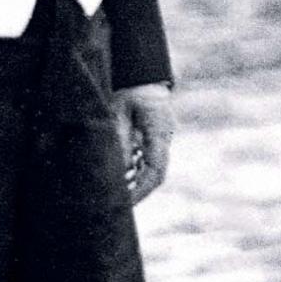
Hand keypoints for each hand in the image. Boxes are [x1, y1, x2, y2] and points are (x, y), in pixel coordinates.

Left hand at [113, 83, 175, 205]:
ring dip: (136, 183)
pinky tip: (120, 178)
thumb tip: (119, 172)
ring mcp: (163, 137)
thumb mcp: (118, 114)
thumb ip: (119, 142)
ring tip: (115, 196)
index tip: (125, 204)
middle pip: (156, 174)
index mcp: (159, 132)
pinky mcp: (155, 137)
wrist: (140, 74)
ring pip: (153, 169)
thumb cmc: (128, 91)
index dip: (141, 191)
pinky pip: (148, 160)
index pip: (155, 170)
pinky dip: (135, 171)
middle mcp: (165, 137)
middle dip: (139, 192)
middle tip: (119, 207)